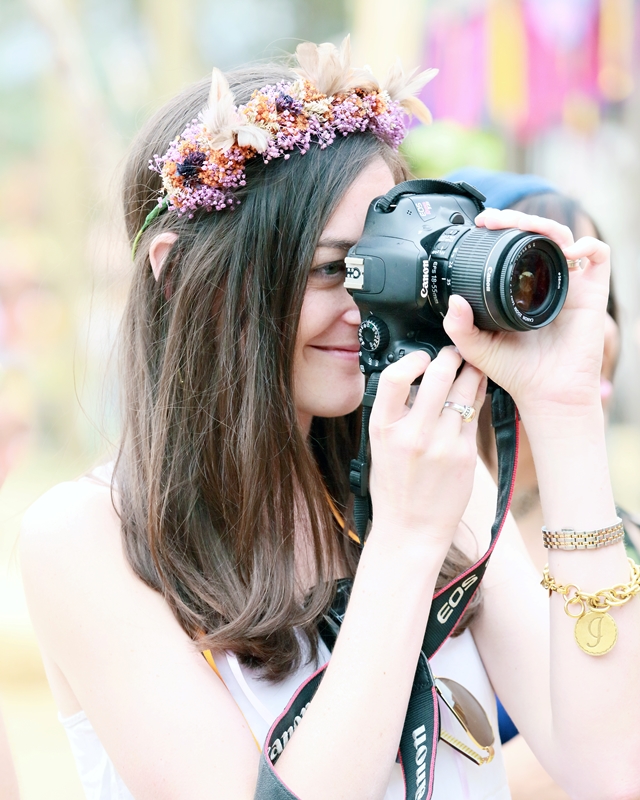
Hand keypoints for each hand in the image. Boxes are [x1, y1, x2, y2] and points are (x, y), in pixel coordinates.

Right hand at [368, 347, 485, 547]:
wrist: (410, 529)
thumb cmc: (393, 486)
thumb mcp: (380, 446)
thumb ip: (394, 412)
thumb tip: (415, 377)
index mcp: (383, 429)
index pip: (394, 377)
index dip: (411, 359)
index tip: (420, 357)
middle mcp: (413, 434)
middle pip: (438, 376)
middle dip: (449, 357)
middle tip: (453, 354)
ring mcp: (442, 444)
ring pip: (465, 391)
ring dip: (469, 372)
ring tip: (469, 366)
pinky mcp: (466, 454)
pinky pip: (475, 413)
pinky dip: (476, 397)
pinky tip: (475, 392)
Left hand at [442, 209, 609, 419]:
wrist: (546, 394)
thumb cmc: (517, 372)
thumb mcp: (476, 348)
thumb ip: (459, 327)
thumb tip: (453, 300)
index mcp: (520, 289)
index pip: (514, 246)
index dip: (502, 229)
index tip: (482, 224)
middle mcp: (545, 282)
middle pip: (538, 234)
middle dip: (518, 218)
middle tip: (495, 219)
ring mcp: (570, 285)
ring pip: (564, 236)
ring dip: (545, 224)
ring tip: (525, 226)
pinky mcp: (593, 293)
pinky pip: (598, 255)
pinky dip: (587, 244)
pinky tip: (568, 251)